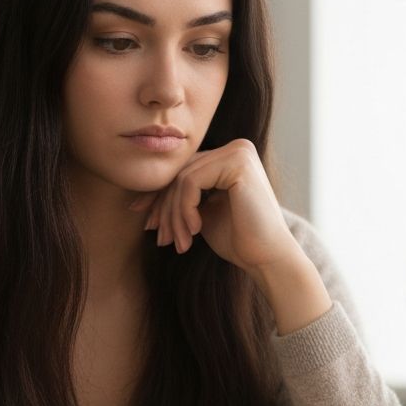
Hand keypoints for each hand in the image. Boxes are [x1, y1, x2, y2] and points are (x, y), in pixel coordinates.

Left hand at [130, 139, 297, 271]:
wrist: (267, 258)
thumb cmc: (238, 240)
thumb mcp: (201, 214)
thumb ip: (180, 200)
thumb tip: (137, 201)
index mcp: (230, 157)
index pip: (184, 171)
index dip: (160, 197)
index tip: (148, 223)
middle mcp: (236, 148)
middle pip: (181, 173)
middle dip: (165, 209)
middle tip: (161, 239)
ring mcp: (238, 152)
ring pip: (182, 179)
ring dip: (174, 215)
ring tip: (179, 242)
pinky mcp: (237, 162)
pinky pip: (190, 182)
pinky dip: (185, 209)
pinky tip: (195, 230)